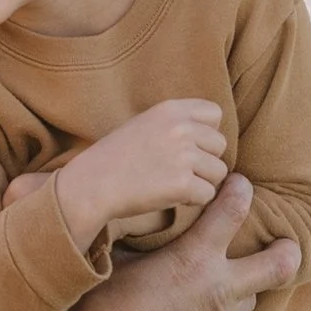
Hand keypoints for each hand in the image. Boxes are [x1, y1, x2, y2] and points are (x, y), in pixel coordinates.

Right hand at [53, 98, 228, 250]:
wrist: (91, 185)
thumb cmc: (115, 158)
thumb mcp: (145, 124)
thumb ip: (177, 123)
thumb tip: (213, 133)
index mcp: (171, 109)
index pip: (215, 114)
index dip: (206, 134)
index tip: (187, 148)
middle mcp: (180, 128)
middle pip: (220, 146)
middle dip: (205, 162)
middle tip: (176, 171)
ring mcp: (182, 155)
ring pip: (218, 172)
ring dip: (200, 183)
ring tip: (171, 183)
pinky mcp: (181, 183)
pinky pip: (207, 195)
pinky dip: (192, 201)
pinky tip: (168, 196)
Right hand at [69, 175, 301, 310]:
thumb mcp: (116, 265)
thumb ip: (137, 242)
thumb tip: (134, 225)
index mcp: (195, 259)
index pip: (233, 211)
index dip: (241, 190)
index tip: (241, 184)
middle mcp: (218, 290)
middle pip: (276, 266)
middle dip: (286, 251)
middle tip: (286, 244)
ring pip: (250, 301)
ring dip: (246, 289)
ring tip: (230, 284)